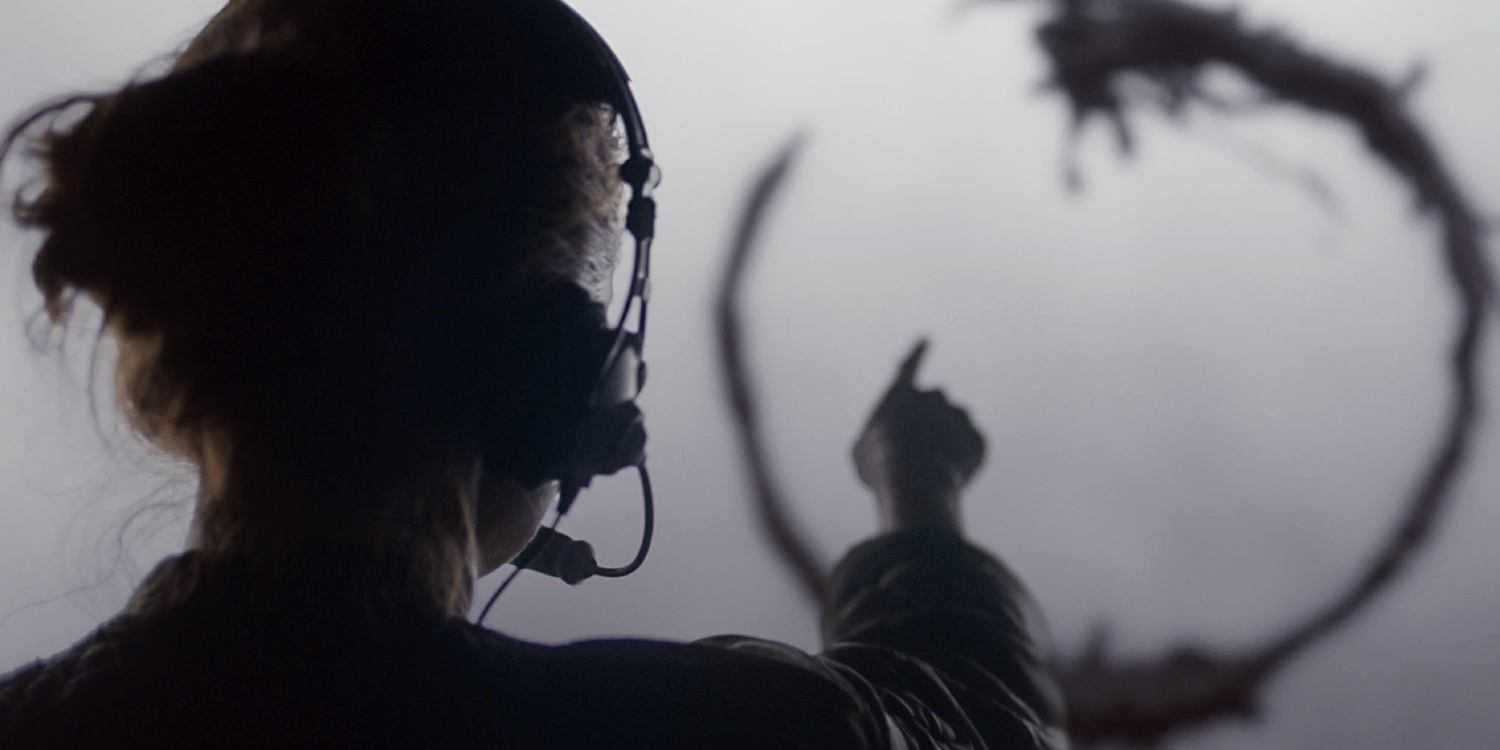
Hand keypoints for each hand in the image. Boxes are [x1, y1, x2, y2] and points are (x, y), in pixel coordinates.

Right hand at [852, 339, 985, 532]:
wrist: (915, 481)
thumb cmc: (881, 466)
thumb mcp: (865, 451)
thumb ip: (883, 439)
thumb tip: (897, 444)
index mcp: (901, 393)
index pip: (909, 367)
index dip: (916, 354)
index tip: (926, 340)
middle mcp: (934, 397)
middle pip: (935, 403)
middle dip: (930, 420)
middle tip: (919, 448)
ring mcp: (959, 417)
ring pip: (955, 426)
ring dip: (946, 441)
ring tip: (931, 468)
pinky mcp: (977, 438)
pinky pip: (969, 449)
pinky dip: (960, 462)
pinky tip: (947, 475)